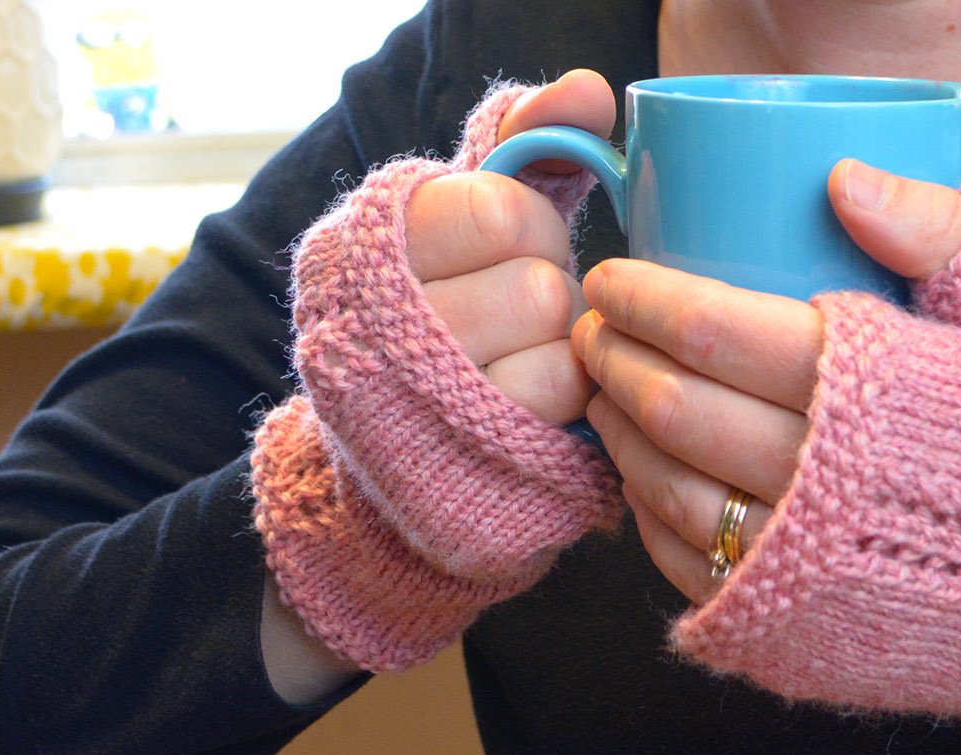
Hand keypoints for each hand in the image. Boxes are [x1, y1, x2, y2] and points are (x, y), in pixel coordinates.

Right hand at [404, 69, 616, 422]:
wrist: (408, 431)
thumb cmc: (452, 295)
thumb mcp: (469, 208)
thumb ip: (527, 138)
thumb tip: (590, 93)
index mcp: (370, 242)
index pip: (499, 213)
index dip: (532, 225)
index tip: (516, 242)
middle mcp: (380, 325)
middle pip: (539, 286)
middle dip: (550, 286)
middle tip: (522, 304)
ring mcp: (419, 403)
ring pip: (557, 345)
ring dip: (562, 341)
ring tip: (525, 348)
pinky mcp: (464, 456)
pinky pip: (563, 401)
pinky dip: (567, 391)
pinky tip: (536, 393)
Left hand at [570, 160, 960, 603]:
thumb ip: (958, 238)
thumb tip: (841, 178)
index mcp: (878, 393)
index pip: (718, 329)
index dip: (646, 298)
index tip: (613, 277)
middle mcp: (823, 487)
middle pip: (676, 409)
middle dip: (615, 359)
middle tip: (592, 327)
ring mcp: (800, 573)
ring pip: (666, 490)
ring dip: (621, 433)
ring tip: (608, 392)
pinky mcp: (791, 636)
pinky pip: (687, 570)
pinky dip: (649, 517)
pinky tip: (646, 480)